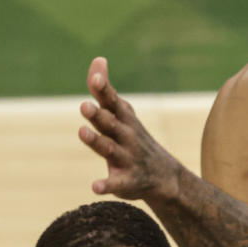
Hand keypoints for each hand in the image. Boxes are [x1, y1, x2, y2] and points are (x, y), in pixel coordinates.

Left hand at [79, 57, 178, 201]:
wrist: (165, 176)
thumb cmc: (134, 138)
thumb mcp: (122, 114)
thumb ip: (105, 90)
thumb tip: (98, 59)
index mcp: (123, 119)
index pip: (112, 102)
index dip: (104, 90)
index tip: (96, 78)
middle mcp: (126, 136)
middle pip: (109, 124)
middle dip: (98, 115)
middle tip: (84, 105)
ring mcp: (127, 158)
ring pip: (110, 149)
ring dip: (96, 141)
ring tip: (82, 132)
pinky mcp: (126, 181)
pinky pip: (116, 183)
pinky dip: (106, 185)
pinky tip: (95, 187)